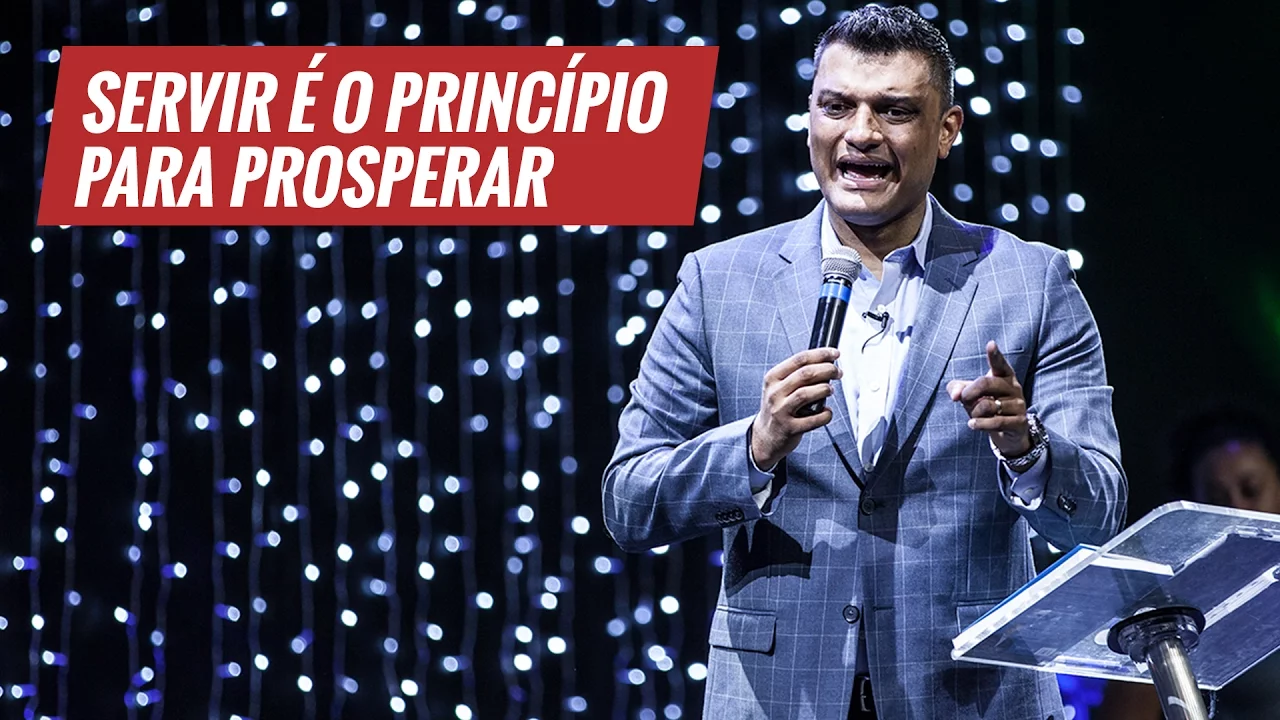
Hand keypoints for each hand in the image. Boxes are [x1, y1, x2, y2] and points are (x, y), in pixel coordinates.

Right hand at [751, 348, 841, 469]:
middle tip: (838, 373)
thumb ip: (797, 375)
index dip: (821, 354)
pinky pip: (813, 419)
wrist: (765, 436)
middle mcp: (775, 393)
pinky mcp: (789, 428)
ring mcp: (780, 411)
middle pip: (805, 374)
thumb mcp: (779, 387)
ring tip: (830, 390)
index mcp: (773, 378)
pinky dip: (825, 414)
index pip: (799, 359)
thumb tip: (826, 362)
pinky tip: (827, 412)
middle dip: (827, 370)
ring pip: (806, 393)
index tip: (834, 354)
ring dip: (824, 389)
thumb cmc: (778, 408)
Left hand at [946, 341, 1030, 457]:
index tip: (990, 344)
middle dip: (969, 393)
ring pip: (987, 406)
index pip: (999, 363)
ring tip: (975, 416)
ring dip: (974, 413)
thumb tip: (955, 395)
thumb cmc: (987, 405)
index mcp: (1004, 375)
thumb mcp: (970, 395)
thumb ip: (957, 389)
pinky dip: (980, 424)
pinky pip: (996, 422)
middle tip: (963, 400)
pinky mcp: (1020, 422)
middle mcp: (1014, 386)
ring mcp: (1019, 404)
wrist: (1007, 431)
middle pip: (985, 383)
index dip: (994, 355)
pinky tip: (972, 424)